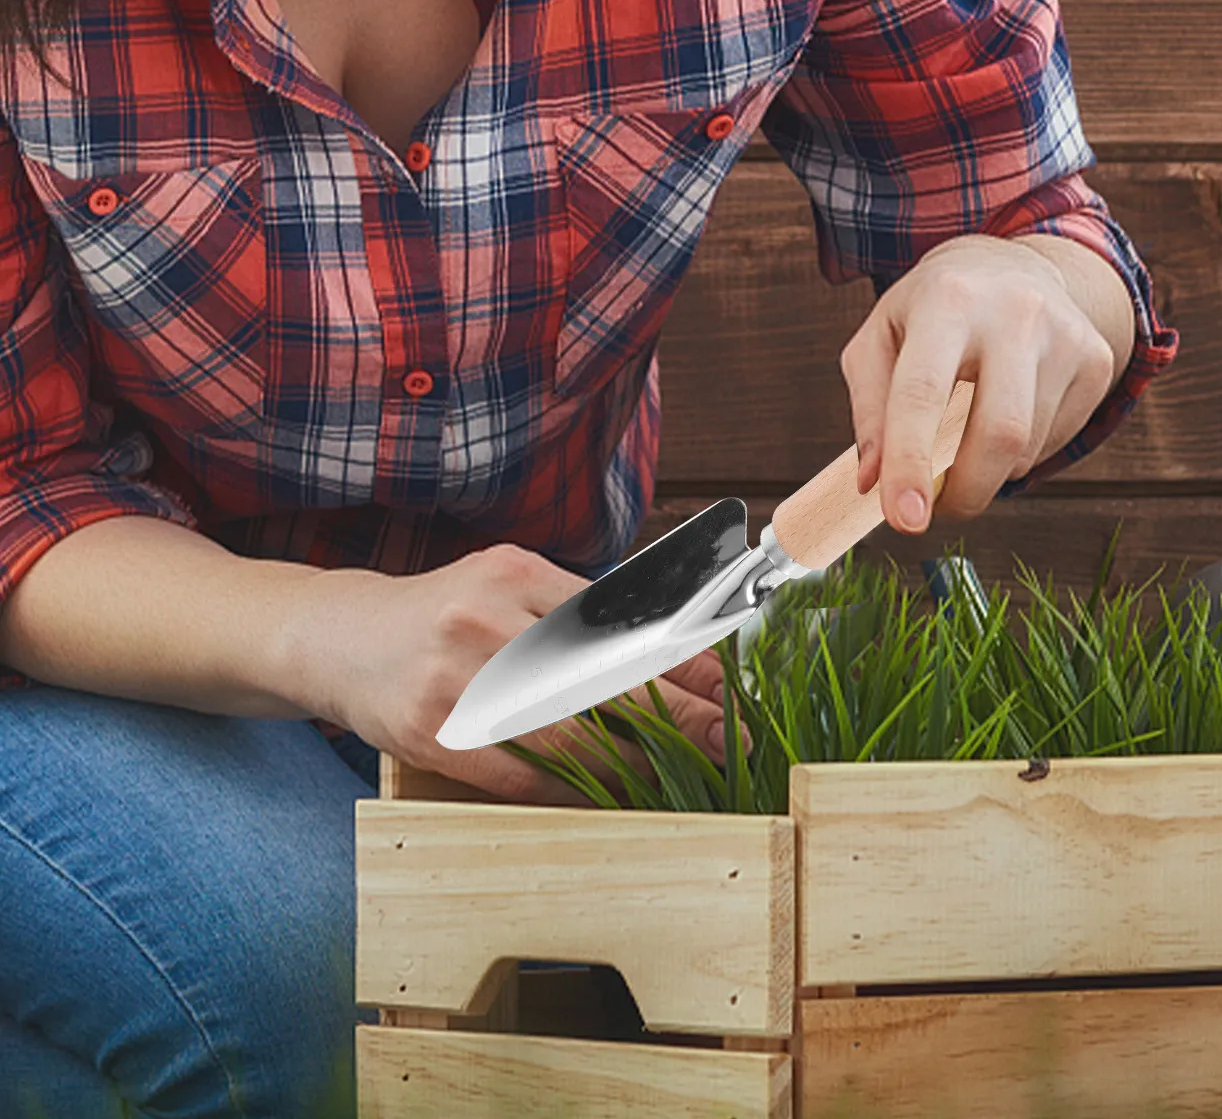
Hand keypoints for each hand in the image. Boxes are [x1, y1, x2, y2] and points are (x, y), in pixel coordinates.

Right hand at [300, 545, 731, 802]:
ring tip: (678, 777)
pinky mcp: (429, 731)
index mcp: (516, 572)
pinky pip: (518, 771)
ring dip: (633, 763)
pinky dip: (571, 790)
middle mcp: (487, 617)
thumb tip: (680, 652)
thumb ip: (579, 614)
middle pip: (603, 675)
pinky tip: (608, 797)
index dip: (682, 660)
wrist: (342, 639)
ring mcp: (454, 676)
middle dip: (678, 713)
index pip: (619, 622)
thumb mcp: (509, 586)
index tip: (731, 690)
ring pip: (566, 731)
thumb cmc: (447, 615)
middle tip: (729, 738)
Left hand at [842, 234, 1116, 530]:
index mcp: (947, 299)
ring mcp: (1065, 334)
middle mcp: (1014, 310)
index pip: (924, 393)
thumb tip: (872, 482)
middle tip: (936, 509)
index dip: (911, 462)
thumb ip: (869, 410)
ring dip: (988, 471)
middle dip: (965, 491)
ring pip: (1027, 446)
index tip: (904, 520)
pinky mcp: (1095, 358)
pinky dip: (1020, 453)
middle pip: (999, 431)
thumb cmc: (932, 311)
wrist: (1011, 267)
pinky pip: (1056, 441)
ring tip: (965, 437)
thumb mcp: (880, 339)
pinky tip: (1004, 413)